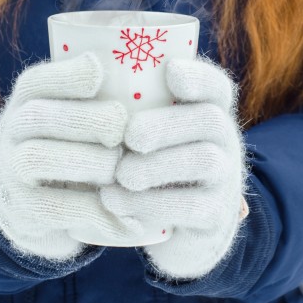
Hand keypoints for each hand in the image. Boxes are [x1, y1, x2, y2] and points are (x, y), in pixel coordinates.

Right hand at [0, 53, 138, 260]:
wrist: (33, 210)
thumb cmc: (72, 152)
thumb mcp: (76, 121)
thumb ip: (102, 101)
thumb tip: (163, 78)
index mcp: (26, 103)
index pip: (37, 82)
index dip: (66, 74)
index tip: (99, 69)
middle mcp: (10, 133)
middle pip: (38, 116)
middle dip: (85, 119)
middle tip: (121, 131)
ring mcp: (9, 172)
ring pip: (38, 158)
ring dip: (88, 162)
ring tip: (120, 170)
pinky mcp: (21, 212)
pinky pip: (54, 210)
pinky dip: (95, 213)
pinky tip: (128, 218)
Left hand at [100, 57, 246, 278]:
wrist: (176, 231)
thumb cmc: (146, 166)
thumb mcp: (144, 135)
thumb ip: (126, 110)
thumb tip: (77, 76)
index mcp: (207, 112)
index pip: (215, 86)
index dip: (197, 76)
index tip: (169, 71)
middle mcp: (223, 140)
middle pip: (209, 119)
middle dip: (166, 124)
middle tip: (130, 136)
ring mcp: (224, 179)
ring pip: (204, 161)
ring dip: (157, 166)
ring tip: (121, 175)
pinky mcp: (215, 216)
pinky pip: (193, 208)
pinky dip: (152, 205)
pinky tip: (115, 202)